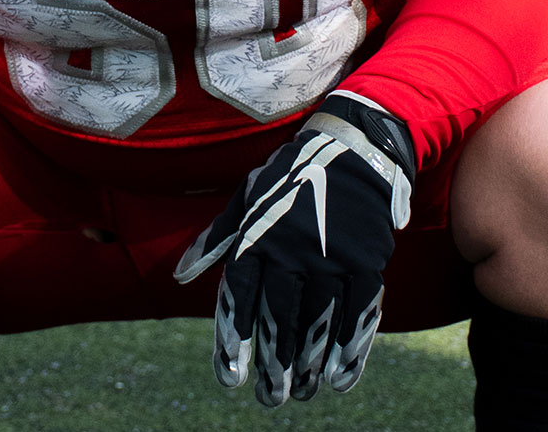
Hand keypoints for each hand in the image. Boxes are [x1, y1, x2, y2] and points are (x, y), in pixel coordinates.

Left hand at [174, 91, 414, 406]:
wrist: (351, 148)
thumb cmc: (289, 177)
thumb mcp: (247, 197)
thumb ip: (216, 239)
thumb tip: (181, 275)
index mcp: (258, 233)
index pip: (240, 293)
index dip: (233, 337)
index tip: (229, 376)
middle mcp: (292, 247)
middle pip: (279, 316)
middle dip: (274, 363)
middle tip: (269, 399)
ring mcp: (332, 255)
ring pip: (317, 320)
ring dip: (308, 364)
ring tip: (300, 394)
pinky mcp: (366, 261)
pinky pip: (358, 314)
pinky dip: (350, 349)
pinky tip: (338, 377)